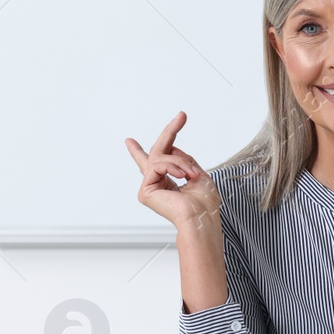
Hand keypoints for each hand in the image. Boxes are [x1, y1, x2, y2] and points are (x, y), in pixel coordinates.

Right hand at [124, 111, 220, 232]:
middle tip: (181, 116)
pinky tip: (183, 176)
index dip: (140, 151)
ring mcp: (149, 187)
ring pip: (161, 157)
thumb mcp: (196, 173)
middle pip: (157, 152)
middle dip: (170, 132)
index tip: (129, 140)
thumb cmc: (204, 203)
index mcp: (167, 182)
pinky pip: (158, 165)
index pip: (154, 164)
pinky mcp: (145, 191)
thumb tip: (172, 147)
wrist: (201, 217)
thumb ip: (183, 159)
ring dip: (180, 162)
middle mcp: (156, 184)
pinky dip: (174, 167)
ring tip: (191, 173)